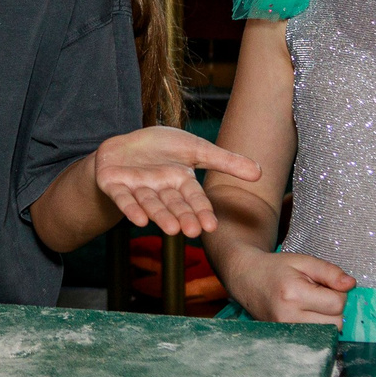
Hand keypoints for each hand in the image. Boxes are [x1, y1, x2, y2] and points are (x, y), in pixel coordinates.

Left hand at [92, 127, 261, 237]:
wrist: (125, 145)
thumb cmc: (162, 148)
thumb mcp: (196, 149)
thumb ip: (225, 161)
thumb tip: (260, 172)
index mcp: (181, 182)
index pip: (194, 198)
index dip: (201, 211)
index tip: (211, 226)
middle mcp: (161, 190)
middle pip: (173, 205)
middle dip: (183, 217)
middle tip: (193, 231)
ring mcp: (138, 189)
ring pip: (151, 204)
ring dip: (160, 216)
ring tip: (171, 230)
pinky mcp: (115, 185)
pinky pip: (123, 198)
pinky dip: (131, 208)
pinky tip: (138, 219)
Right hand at [221, 245, 352, 325]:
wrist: (247, 278)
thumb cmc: (276, 268)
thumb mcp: (304, 261)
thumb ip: (329, 272)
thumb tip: (351, 285)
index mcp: (294, 294)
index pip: (337, 304)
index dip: (339, 292)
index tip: (326, 285)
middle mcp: (289, 317)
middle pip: (336, 323)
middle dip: (334, 308)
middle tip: (319, 294)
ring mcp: (286, 331)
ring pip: (328, 334)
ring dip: (328, 319)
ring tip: (312, 304)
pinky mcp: (285, 338)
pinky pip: (316, 339)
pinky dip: (319, 328)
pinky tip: (309, 316)